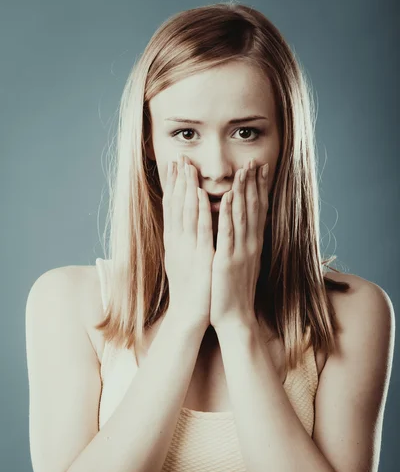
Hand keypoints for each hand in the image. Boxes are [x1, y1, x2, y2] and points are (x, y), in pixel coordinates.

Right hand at [163, 154, 213, 330]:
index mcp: (174, 243)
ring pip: (186, 213)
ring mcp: (188, 250)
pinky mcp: (200, 258)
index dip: (173, 186)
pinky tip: (201, 195)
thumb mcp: (184, 260)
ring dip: (187, 188)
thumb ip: (184, 241)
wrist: (190, 315)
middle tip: (179, 156)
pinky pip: (200, 231)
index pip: (172, 208)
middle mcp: (177, 243)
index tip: (174, 165)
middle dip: (178, 180)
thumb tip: (184, 224)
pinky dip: (200, 211)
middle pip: (176, 206)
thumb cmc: (191, 289)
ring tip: (188, 166)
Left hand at [210, 158, 269, 329]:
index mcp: (253, 245)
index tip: (261, 168)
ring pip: (243, 216)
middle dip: (254, 183)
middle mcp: (250, 245)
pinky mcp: (226, 261)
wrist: (235, 317)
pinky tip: (228, 198)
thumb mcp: (243, 263)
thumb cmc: (235, 291)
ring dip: (243, 191)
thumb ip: (244, 243)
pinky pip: (228, 234)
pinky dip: (228, 215)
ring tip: (244, 169)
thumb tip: (245, 226)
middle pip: (254, 208)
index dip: (260, 188)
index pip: (258, 211)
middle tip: (255, 160)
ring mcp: (240, 252)